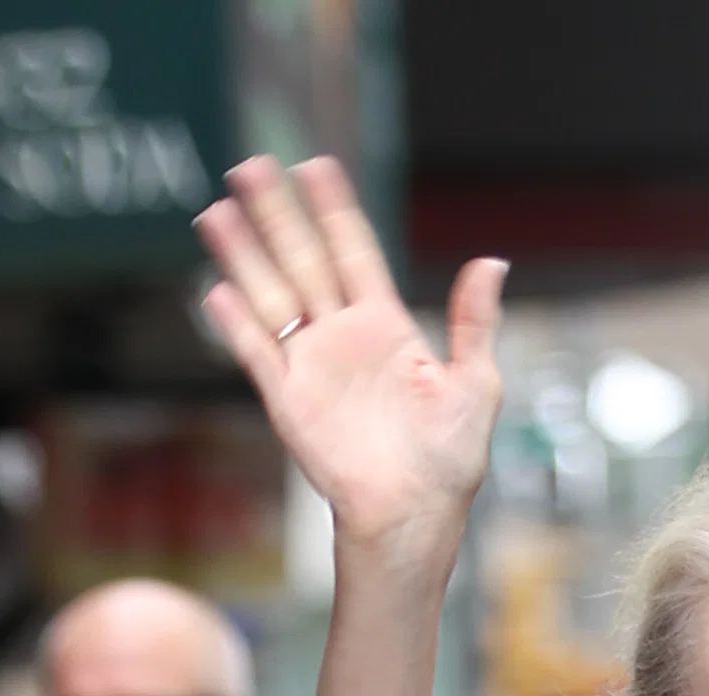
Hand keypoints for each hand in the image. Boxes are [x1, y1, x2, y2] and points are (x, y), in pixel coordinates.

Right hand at [197, 156, 503, 568]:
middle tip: (251, 166)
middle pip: (302, 260)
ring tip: (217, 213)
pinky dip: (237, 325)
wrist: (414, 516)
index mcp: (385, 327)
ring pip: (271, 297)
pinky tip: (217, 290)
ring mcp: (311, 367)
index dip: (334, 210)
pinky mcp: (289, 402)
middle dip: (277, 215)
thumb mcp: (475, 385)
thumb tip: (492, 263)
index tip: (315, 167)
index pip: (353, 253)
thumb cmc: (450, 461)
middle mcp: (342, 338)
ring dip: (244, 256)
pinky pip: (258, 355)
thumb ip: (474, 323)